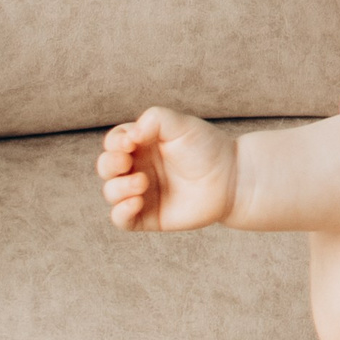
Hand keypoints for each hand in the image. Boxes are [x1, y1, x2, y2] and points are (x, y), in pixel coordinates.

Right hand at [97, 107, 237, 230]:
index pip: (114, 142)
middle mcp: (139, 168)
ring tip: (143, 183)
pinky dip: (120, 212)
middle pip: (106, 167)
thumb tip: (130, 135)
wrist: (232, 178)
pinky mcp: (148, 216)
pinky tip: (136, 202)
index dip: (115, 142)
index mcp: (143, 145)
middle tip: (126, 162)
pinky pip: (121, 220)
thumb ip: (155, 120)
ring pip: (111, 192)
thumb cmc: (208, 148)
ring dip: (119, 187)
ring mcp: (142, 193)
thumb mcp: (182, 126)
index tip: (130, 142)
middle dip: (109, 164)